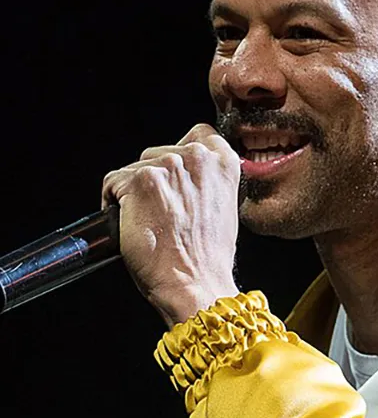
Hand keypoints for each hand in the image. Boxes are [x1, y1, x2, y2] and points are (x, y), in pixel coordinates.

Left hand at [101, 124, 240, 326]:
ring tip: (146, 222)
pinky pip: (112, 182)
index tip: (176, 179)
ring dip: (134, 192)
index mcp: (224, 162)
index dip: (181, 158)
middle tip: (160, 213)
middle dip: (156, 179)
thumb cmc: (207, 257)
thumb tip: (184, 179)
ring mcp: (167, 167)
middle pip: (160, 153)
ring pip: (135, 168)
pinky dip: (112, 203)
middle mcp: (197, 157)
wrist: (195, 283)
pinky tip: (128, 224)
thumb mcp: (223, 208)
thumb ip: (208, 182)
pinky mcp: (140, 181)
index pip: (199, 134)